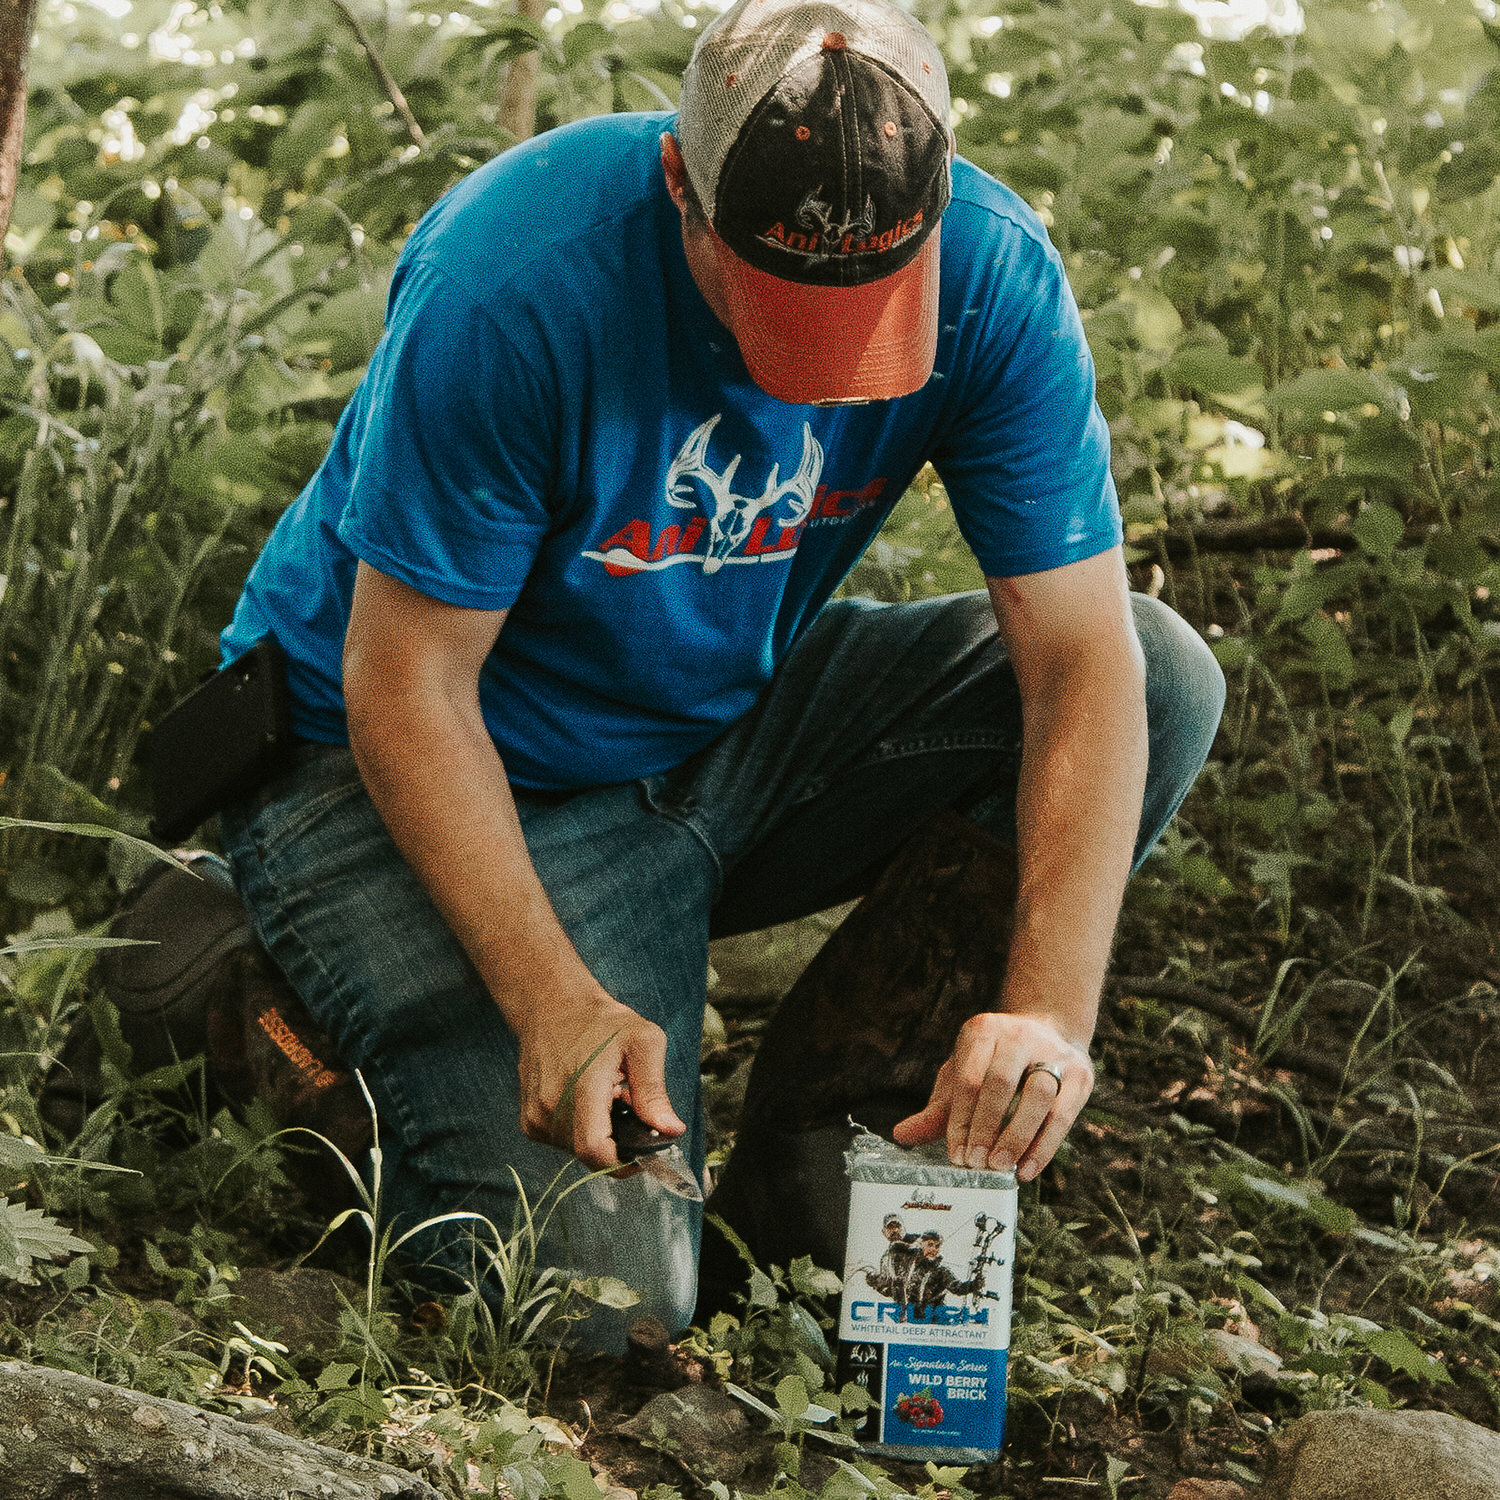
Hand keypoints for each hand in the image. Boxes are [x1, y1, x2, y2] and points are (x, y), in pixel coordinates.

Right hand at [514, 993, 684, 1169]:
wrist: (552, 1007)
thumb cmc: (603, 1023)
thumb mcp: (643, 1042)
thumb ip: (655, 1090)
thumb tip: (671, 1130)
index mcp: (582, 1088)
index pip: (595, 1150)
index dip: (624, 1163)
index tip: (643, 1152)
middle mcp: (551, 1107)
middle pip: (591, 1154)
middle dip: (617, 1142)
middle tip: (627, 1105)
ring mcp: (535, 1116)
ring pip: (577, 1151)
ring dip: (599, 1134)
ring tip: (606, 1097)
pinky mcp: (529, 1121)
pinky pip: (563, 1142)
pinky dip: (582, 1130)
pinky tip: (586, 1101)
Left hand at [892, 1012, 1093, 1181]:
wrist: (1050, 1033)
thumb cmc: (995, 1063)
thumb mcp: (963, 1075)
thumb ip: (938, 1109)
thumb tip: (901, 1135)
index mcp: (984, 1031)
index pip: (968, 1078)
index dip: (960, 1120)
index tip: (956, 1155)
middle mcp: (1019, 1035)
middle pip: (1000, 1083)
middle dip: (986, 1127)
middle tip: (975, 1164)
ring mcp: (1053, 1051)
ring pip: (1038, 1095)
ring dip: (1017, 1136)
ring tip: (999, 1167)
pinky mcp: (1080, 1074)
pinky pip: (1062, 1114)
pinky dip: (1044, 1146)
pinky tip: (1026, 1169)